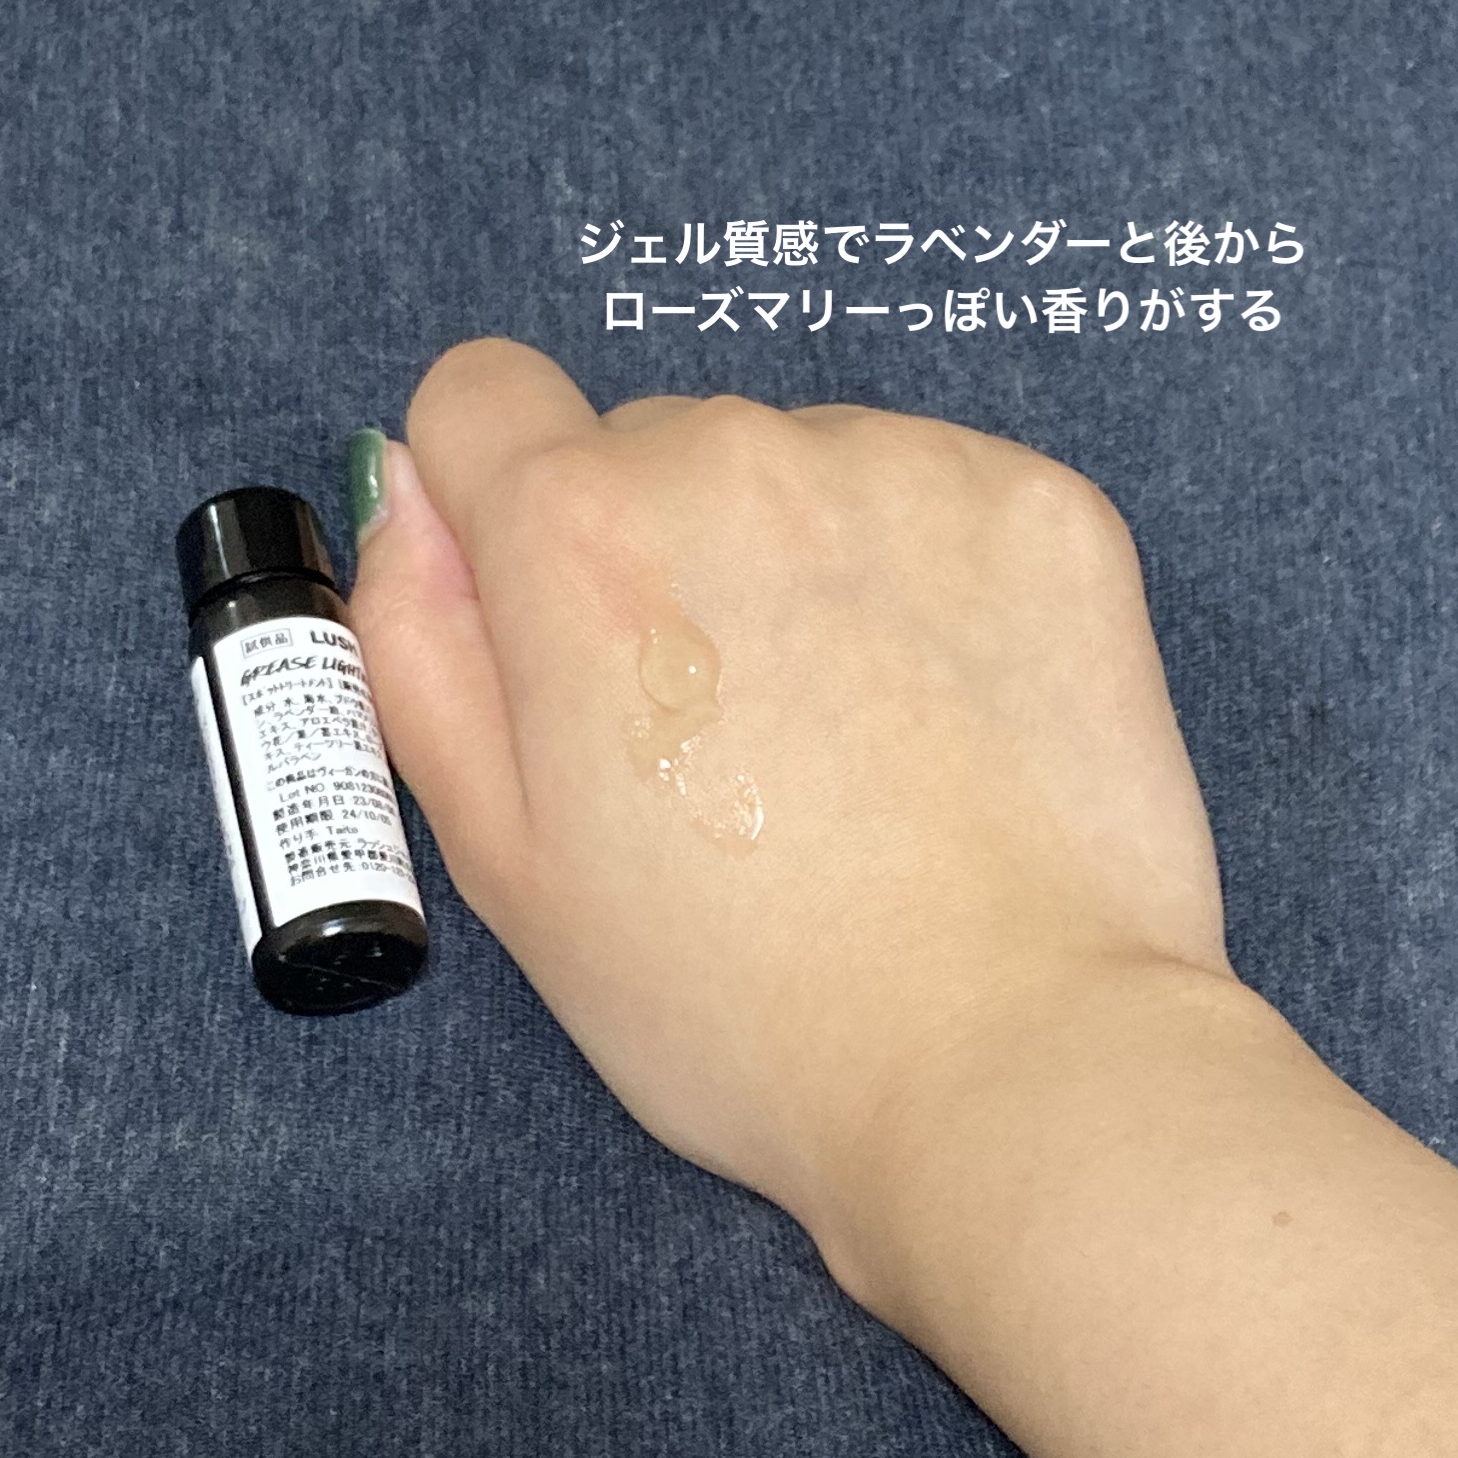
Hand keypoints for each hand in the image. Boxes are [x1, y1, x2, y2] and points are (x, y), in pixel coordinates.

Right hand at [348, 337, 1229, 1240]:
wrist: (1011, 1061)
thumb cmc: (735, 996)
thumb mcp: (504, 857)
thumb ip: (418, 646)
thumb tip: (413, 494)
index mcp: (581, 533)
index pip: (480, 396)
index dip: (496, 505)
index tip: (555, 616)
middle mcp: (738, 453)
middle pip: (648, 445)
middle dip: (656, 557)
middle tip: (723, 738)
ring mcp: (908, 467)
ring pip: (796, 466)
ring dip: (797, 561)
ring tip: (853, 740)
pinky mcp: (1044, 506)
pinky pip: (932, 494)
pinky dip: (924, 575)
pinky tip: (952, 713)